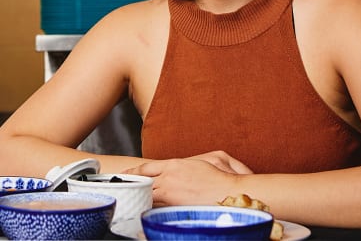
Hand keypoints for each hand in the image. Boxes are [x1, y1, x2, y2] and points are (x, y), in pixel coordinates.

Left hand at [123, 151, 251, 205]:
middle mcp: (168, 177)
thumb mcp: (206, 160)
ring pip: (146, 196)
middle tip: (120, 189)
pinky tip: (145, 211)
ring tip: (130, 201)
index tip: (125, 175)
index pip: (147, 168)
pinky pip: (154, 208)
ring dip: (139, 198)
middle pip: (141, 182)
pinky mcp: (172, 207)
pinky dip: (148, 209)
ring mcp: (169, 193)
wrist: (228, 192)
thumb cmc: (221, 177)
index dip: (134, 172)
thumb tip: (179, 169)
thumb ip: (188, 164)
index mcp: (174, 164)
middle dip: (131, 186)